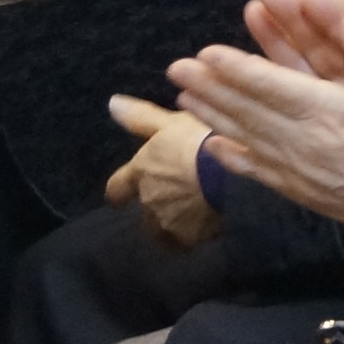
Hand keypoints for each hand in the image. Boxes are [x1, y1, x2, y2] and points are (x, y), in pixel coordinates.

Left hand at [103, 97, 223, 246]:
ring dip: (175, 222)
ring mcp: (169, 224)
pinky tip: (213, 223)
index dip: (121, 190)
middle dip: (156, 207)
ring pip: (165, 229)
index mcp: (140, 173)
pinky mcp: (193, 239)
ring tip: (197, 212)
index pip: (116, 189)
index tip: (124, 193)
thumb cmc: (200, 140)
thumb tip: (111, 103)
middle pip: (143, 212)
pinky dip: (198, 232)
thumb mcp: (171, 122)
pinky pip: (190, 240)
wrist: (231, 173)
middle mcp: (148, 203)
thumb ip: (140, 117)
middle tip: (178, 195)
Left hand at [168, 0, 343, 234]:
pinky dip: (232, 158)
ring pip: (246, 135)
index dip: (238, 67)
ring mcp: (296, 166)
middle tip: (178, 67)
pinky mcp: (298, 190)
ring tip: (183, 97)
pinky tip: (213, 146)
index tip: (207, 53)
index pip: (273, 83)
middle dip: (212, 85)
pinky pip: (257, 171)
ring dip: (213, 113)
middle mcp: (303, 137)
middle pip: (249, 107)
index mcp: (330, 108)